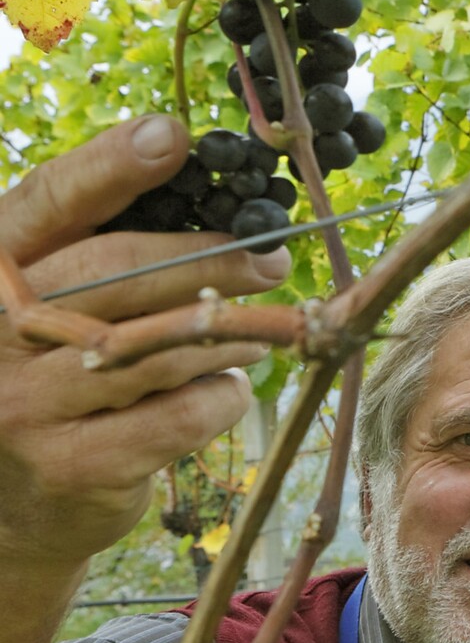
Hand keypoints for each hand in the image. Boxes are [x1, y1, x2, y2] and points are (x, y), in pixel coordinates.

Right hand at [0, 116, 289, 570]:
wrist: (16, 504)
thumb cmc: (55, 374)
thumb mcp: (55, 304)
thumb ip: (100, 248)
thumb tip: (198, 176)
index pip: (48, 203)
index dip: (109, 167)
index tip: (171, 138)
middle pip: (114, 272)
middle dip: (208, 257)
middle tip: (271, 258)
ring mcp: (23, 404)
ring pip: (158, 344)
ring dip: (228, 330)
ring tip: (260, 327)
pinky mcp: (73, 465)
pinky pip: (182, 412)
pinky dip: (224, 393)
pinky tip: (228, 385)